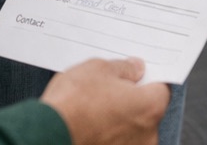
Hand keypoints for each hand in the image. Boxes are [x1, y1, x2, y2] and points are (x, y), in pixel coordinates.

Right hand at [42, 57, 170, 144]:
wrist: (45, 136)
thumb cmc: (72, 105)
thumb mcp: (99, 69)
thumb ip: (124, 68)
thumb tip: (135, 69)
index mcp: (150, 108)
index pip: (161, 89)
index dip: (147, 81)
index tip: (136, 77)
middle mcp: (147, 136)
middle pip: (146, 113)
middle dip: (131, 103)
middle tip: (108, 93)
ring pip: (130, 132)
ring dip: (118, 124)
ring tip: (93, 112)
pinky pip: (115, 144)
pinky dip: (106, 138)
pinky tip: (89, 128)